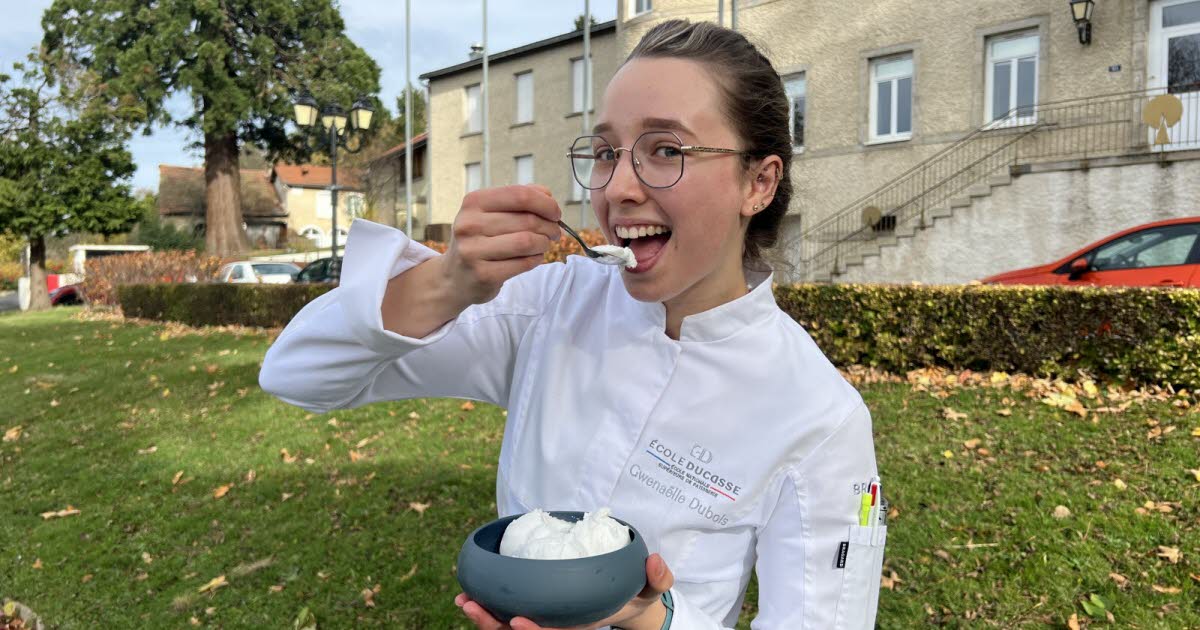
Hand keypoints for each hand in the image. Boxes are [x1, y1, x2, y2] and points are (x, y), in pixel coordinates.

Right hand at [439, 184, 562, 306]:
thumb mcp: (489, 213)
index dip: (545, 203)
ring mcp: (473, 251)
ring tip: (543, 244)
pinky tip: (533, 257)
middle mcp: (469, 224)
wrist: (454, 277)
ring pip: (527, 241)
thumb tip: (546, 195)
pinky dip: (536, 259)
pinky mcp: (483, 274)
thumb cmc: (480, 240)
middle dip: (549, 226)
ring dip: (544, 243)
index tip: (556, 213)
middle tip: (554, 232)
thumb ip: (518, 199)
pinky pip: (524, 263)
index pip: (520, 195)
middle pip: (527, 220)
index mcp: (473, 202)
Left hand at [455, 553, 673, 629]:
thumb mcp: (650, 589)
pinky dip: (489, 609)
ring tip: (464, 601)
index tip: (516, 621)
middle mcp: (559, 627)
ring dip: (484, 619)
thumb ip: (657, 578)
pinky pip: (506, 616)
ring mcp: (544, 621)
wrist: (623, 602)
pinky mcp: (535, 612)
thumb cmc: (633, 594)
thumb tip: (655, 561)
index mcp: (581, 626)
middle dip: (494, 625)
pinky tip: (469, 596)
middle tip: (471, 606)